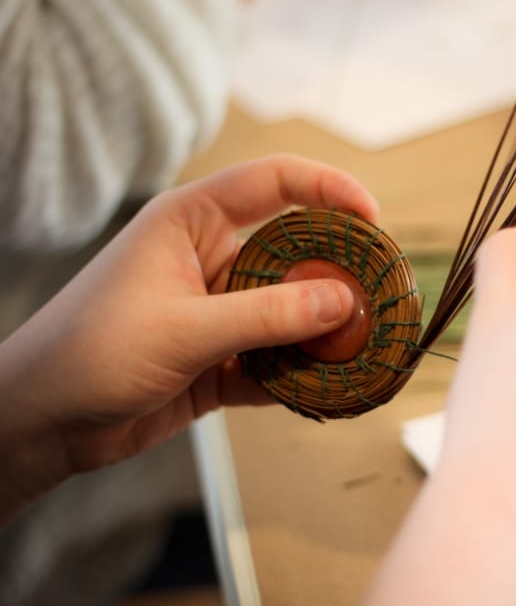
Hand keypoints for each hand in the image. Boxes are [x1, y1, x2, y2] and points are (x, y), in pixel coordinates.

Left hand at [0, 155, 377, 522]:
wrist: (44, 423)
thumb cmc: (91, 352)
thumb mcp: (185, 329)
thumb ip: (267, 315)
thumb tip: (343, 300)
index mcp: (192, 221)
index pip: (273, 182)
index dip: (328, 190)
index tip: (373, 219)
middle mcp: (212, 258)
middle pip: (294, 251)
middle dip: (339, 272)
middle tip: (381, 294)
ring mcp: (219, 310)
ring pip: (290, 310)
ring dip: (324, 330)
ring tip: (366, 346)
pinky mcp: (222, 359)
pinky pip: (277, 359)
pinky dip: (302, 373)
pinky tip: (329, 387)